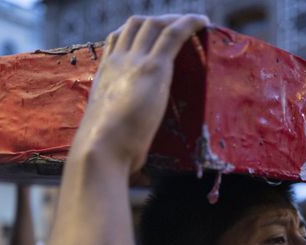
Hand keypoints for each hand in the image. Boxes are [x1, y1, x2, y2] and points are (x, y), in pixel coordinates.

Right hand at [73, 14, 208, 172]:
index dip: (132, 33)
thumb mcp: (111, 135)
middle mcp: (117, 62)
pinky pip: (174, 34)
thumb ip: (122, 135)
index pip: (116, 41)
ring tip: (192, 24)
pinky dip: (190, 23)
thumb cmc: (106, 152)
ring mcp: (134, 62)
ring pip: (154, 24)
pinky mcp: (154, 67)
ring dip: (174, 20)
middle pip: (136, 26)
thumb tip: (135, 164)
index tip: (146, 36)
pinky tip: (204, 22)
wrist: (101, 149)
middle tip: (175, 26)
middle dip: (157, 21)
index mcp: (104, 75)